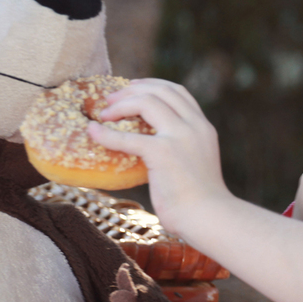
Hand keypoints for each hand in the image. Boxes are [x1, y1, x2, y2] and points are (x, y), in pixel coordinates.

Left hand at [87, 78, 230, 234]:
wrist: (209, 217)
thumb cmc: (200, 200)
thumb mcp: (197, 161)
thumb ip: (183, 147)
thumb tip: (154, 146)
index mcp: (203, 126)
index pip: (178, 92)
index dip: (152, 85)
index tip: (133, 88)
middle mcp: (194, 126)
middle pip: (160, 91)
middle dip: (131, 90)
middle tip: (111, 99)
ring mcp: (179, 137)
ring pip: (146, 102)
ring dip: (120, 104)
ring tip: (104, 113)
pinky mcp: (163, 153)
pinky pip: (128, 137)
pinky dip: (106, 133)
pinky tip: (93, 131)